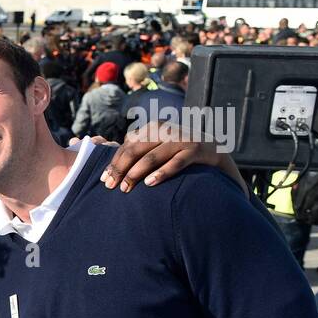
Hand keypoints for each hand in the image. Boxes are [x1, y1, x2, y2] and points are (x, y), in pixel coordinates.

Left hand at [101, 121, 217, 191]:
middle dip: (120, 169)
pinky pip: (175, 163)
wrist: (215, 151)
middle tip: (111, 187)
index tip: (103, 179)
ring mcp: (181, 139)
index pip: (127, 146)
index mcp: (153, 128)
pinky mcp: (195, 150)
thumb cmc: (179, 152)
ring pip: (151, 157)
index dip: (113, 163)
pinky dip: (161, 173)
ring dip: (136, 174)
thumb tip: (111, 167)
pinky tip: (149, 183)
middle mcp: (165, 130)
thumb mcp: (158, 146)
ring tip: (126, 188)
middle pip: (135, 150)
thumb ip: (139, 150)